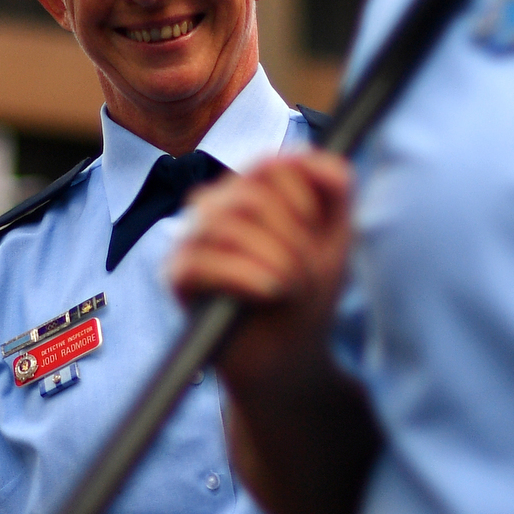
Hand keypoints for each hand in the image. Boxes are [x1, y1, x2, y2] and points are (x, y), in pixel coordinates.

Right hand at [164, 152, 354, 395]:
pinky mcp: (177, 276)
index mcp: (249, 190)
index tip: (316, 232)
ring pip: (227, 225)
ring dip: (274, 260)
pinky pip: (201, 262)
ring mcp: (191, 239)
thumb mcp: (335, 237)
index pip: (270, 165)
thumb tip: (320, 158)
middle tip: (305, 274)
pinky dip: (243, 276)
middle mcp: (214, 207)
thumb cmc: (307, 294)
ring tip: (290, 288)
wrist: (290, 355)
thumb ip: (336, 190)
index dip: (303, 198)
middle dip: (292, 239)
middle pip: (251, 195)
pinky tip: (268, 292)